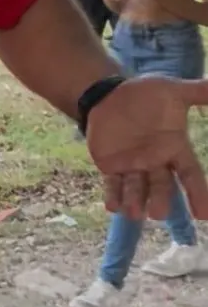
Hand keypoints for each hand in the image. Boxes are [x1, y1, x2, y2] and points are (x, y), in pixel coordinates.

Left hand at [86, 75, 207, 220]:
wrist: (109, 94)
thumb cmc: (143, 95)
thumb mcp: (172, 91)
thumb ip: (198, 93)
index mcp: (173, 148)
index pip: (190, 174)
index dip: (197, 193)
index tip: (203, 214)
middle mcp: (156, 162)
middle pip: (162, 187)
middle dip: (160, 200)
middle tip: (158, 213)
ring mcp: (133, 166)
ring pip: (137, 189)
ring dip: (136, 201)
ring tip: (134, 213)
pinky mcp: (111, 166)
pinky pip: (113, 184)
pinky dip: (113, 196)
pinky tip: (113, 207)